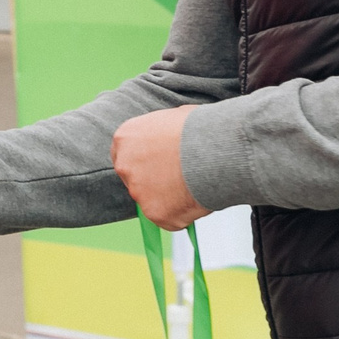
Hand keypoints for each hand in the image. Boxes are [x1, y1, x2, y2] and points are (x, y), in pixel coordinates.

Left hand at [111, 105, 207, 230]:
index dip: (145, 164)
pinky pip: (169, 218)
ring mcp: (138, 191)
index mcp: (125, 138)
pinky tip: (197, 198)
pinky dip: (183, 214)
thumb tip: (169, 142)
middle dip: (155, 184)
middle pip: (136, 181)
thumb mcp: (172, 119)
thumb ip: (161, 136)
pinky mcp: (155, 212)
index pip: (126, 156)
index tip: (159, 167)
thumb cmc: (200, 129)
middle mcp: (125, 165)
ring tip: (195, 184)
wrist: (213, 149)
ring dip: (171, 199)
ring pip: (153, 202)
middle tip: (180, 180)